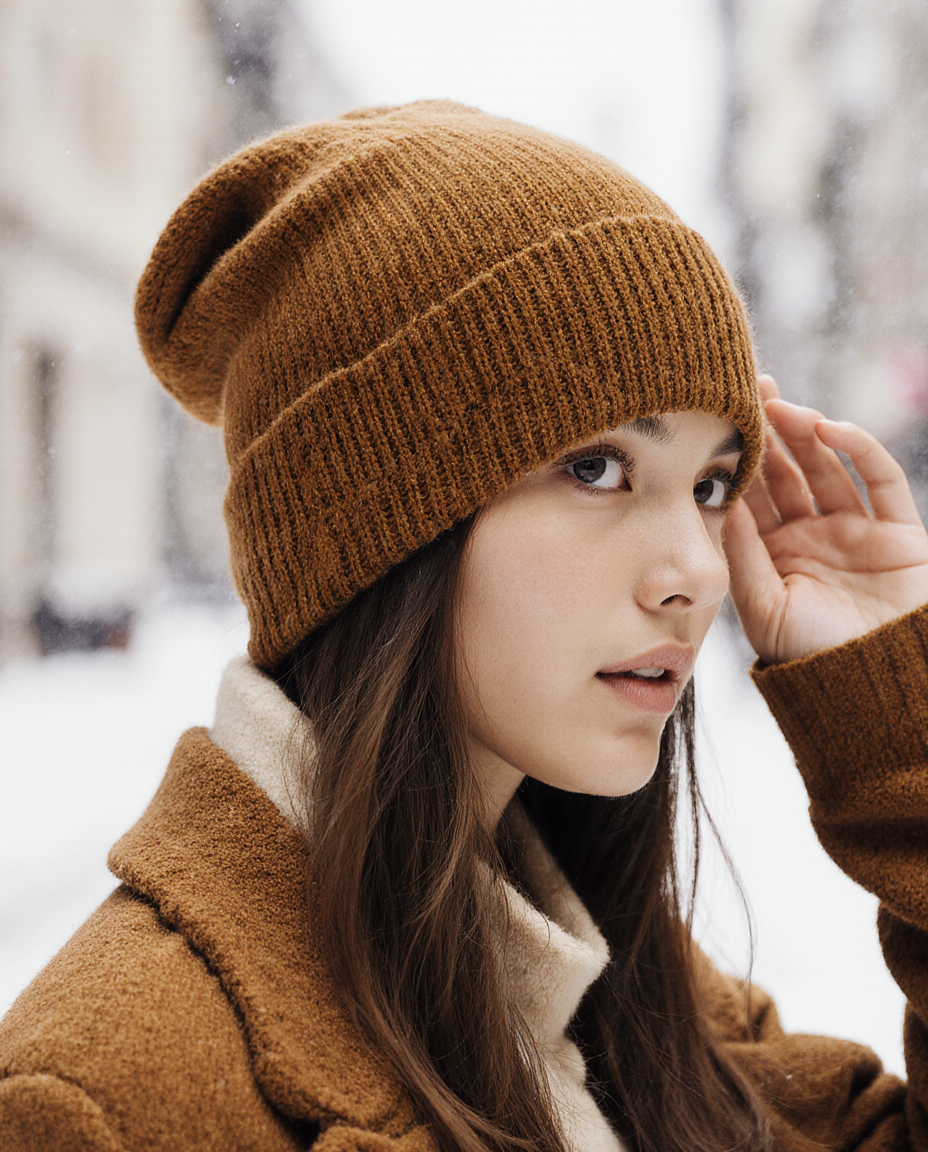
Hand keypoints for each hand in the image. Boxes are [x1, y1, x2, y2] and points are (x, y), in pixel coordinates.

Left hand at [725, 376, 927, 664]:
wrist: (878, 688)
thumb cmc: (812, 658)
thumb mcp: (764, 608)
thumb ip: (743, 554)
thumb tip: (719, 501)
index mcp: (773, 553)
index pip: (750, 495)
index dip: (737, 461)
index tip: (718, 423)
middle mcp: (810, 534)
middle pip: (785, 471)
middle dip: (767, 433)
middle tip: (747, 392)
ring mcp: (854, 529)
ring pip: (826, 466)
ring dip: (804, 432)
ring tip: (780, 406)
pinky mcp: (898, 529)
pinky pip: (879, 478)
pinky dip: (858, 449)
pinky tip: (827, 429)